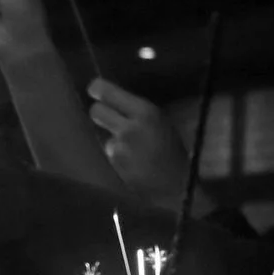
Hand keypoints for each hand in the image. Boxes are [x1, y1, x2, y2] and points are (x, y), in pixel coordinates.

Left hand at [87, 79, 193, 211]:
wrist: (178, 185)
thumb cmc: (174, 151)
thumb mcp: (161, 122)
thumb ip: (137, 111)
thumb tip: (114, 101)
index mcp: (145, 112)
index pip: (107, 92)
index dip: (97, 89)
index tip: (95, 90)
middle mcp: (128, 128)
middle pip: (96, 112)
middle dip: (100, 113)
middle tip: (107, 116)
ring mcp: (119, 149)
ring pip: (105, 136)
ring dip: (114, 141)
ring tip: (133, 150)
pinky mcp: (114, 166)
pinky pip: (110, 155)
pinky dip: (118, 158)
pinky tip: (133, 163)